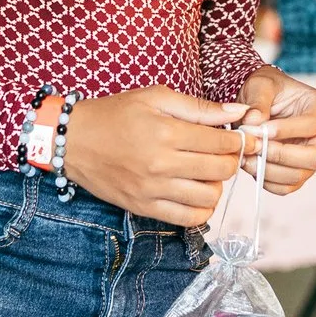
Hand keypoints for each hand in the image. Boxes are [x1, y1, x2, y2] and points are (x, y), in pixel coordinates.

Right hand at [62, 87, 251, 225]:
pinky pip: (188, 219)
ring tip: (207, 172)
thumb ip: (199, 107)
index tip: (242, 138)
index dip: (240, 140)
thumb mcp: (156, 97)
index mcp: (166, 132)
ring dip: (217, 184)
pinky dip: (202, 208)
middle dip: (231, 160)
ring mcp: (152, 189)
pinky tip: (196, 192)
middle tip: (225, 152)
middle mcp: (161, 164)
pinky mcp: (144, 207)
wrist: (73, 140)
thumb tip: (239, 112)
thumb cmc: (115, 114)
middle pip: (220, 170)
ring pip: (209, 197)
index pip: (222, 142)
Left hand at [236, 67, 315, 193]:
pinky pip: (286, 187)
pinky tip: (250, 163)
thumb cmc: (265, 89)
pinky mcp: (299, 172)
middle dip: (280, 155)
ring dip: (268, 170)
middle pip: (314, 157)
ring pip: (298, 175)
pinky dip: (265, 180)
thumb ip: (257, 100)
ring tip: (245, 155)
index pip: (313, 124)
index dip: (285, 131)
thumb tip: (253, 122)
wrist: (260, 103)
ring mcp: (314, 156)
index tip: (259, 129)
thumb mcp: (259, 85)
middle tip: (253, 147)